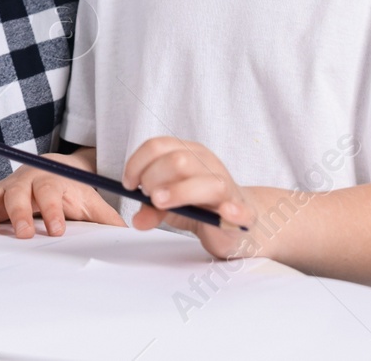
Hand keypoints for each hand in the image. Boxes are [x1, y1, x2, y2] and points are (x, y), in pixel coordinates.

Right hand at [0, 156, 123, 237]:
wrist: (57, 169)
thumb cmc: (75, 192)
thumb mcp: (94, 203)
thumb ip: (108, 220)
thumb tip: (130, 235)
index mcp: (52, 180)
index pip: (51, 190)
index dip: (53, 209)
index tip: (58, 229)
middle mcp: (24, 181)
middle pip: (18, 192)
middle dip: (19, 213)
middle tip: (23, 233)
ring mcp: (4, 189)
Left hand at [123, 137, 254, 259]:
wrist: (235, 223)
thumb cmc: (198, 207)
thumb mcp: (169, 205)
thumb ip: (151, 209)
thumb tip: (137, 220)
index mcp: (187, 153)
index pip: (157, 146)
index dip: (137, 164)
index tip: (128, 183)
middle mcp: (207, 163)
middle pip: (176, 161)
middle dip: (153, 178)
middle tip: (149, 197)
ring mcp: (226, 186)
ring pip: (204, 182)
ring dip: (178, 192)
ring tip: (161, 203)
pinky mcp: (242, 212)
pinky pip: (240, 209)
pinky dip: (232, 211)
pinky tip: (225, 212)